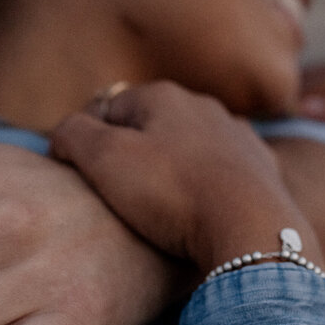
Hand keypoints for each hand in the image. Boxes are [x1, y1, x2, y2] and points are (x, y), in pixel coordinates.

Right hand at [52, 81, 321, 274]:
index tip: (85, 178)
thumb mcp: (103, 159)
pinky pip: (222, 175)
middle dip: (132, 154)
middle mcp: (204, 106)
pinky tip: (201, 213)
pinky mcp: (262, 170)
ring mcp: (238, 137)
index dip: (88, 143)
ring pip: (189, 149)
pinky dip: (206, 188)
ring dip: (171, 171)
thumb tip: (62, 134)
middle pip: (150, 127)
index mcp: (163, 95)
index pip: (107, 109)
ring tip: (161, 210)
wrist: (250, 229)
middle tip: (121, 197)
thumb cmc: (172, 193)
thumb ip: (71, 134)